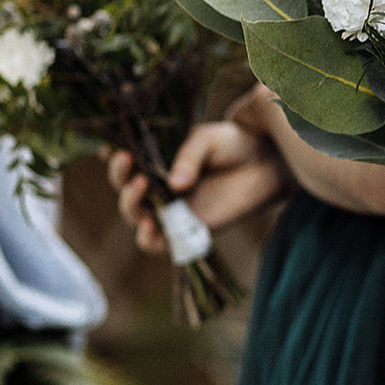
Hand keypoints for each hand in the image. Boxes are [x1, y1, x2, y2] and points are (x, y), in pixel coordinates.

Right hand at [106, 122, 291, 255]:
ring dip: (131, 208)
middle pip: (127, 195)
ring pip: (138, 219)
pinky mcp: (193, 229)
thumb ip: (189, 158)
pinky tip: (151, 226)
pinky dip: (149, 239)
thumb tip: (175, 185)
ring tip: (142, 189)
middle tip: (136, 172)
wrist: (269, 160)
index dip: (115, 163)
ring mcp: (176, 210)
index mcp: (159, 164)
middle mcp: (162, 189)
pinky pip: (162, 244)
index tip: (116, 153)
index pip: (126, 167)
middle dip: (122, 182)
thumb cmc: (235, 144)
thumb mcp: (207, 141)